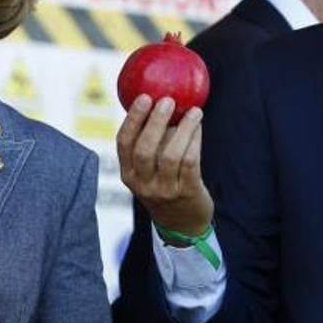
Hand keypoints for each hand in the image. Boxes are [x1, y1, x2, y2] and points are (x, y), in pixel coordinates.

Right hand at [116, 95, 212, 237]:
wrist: (182, 224)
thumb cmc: (164, 185)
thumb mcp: (147, 170)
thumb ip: (150, 141)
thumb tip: (160, 99)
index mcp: (128, 173)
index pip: (124, 143)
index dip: (133, 119)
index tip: (144, 97)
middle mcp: (142, 183)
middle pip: (145, 148)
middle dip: (155, 121)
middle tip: (167, 100)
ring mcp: (164, 190)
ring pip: (170, 155)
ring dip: (183, 129)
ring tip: (193, 112)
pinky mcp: (186, 193)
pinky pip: (190, 163)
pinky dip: (194, 141)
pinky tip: (198, 127)